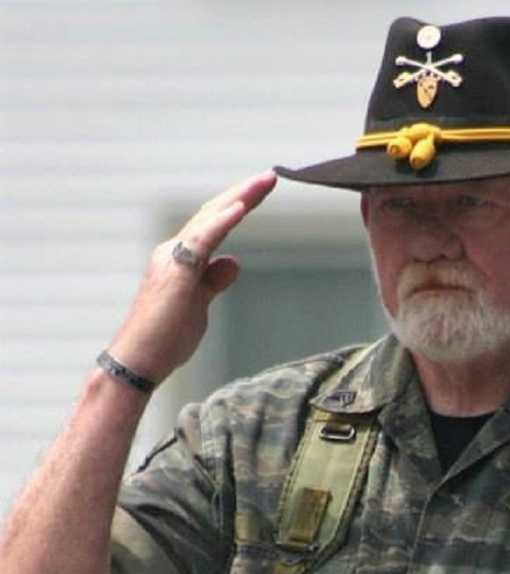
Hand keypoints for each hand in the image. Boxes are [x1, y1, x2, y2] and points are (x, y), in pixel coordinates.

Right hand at [106, 170, 277, 384]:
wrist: (139, 361)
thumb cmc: (164, 340)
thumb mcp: (199, 306)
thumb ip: (213, 282)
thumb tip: (232, 263)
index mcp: (180, 259)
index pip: (213, 225)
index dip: (237, 206)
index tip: (261, 191)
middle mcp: (173, 251)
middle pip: (213, 214)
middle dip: (243, 193)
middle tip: (270, 176)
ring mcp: (172, 259)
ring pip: (208, 220)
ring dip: (238, 198)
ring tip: (262, 182)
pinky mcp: (175, 272)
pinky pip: (201, 240)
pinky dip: (221, 222)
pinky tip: (240, 207)